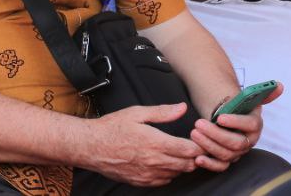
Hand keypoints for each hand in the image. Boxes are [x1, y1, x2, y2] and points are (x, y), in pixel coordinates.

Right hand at [84, 103, 203, 186]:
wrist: (90, 146)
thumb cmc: (112, 128)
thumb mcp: (136, 113)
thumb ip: (162, 112)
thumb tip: (182, 108)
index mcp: (156, 143)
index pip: (191, 150)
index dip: (200, 145)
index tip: (198, 138)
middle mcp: (155, 161)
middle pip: (189, 165)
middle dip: (194, 156)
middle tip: (191, 145)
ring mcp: (149, 174)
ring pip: (178, 174)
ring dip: (182, 164)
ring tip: (176, 152)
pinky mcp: (142, 182)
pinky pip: (165, 181)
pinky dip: (169, 172)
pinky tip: (163, 162)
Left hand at [191, 82, 281, 172]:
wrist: (223, 117)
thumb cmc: (233, 107)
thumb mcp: (245, 98)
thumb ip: (261, 93)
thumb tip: (280, 86)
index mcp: (254, 124)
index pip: (250, 124)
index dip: (235, 122)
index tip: (220, 117)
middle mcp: (248, 140)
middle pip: (236, 142)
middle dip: (216, 134)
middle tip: (198, 124)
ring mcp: (238, 152)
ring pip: (226, 154)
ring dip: (209, 145)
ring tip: (194, 133)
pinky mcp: (226, 160)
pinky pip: (220, 167)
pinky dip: (209, 164)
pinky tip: (198, 158)